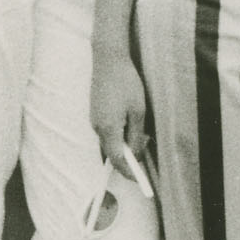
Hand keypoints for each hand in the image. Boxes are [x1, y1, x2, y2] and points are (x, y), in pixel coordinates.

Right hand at [92, 57, 152, 174]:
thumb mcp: (138, 110)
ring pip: (109, 142)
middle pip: (112, 153)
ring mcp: (94, 120)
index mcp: (108, 128)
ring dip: (124, 145)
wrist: (108, 60)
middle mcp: (97, 127)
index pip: (117, 160)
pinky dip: (118, 134)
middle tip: (146, 153)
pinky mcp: (95, 113)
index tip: (140, 180)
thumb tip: (136, 154)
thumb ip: (136, 135)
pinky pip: (106, 132)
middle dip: (128, 158)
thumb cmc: (126, 83)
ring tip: (141, 134)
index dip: (128, 172)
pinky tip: (129, 123)